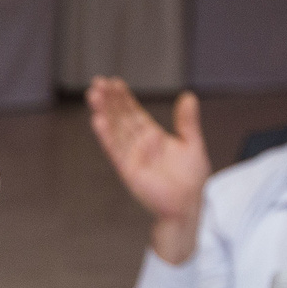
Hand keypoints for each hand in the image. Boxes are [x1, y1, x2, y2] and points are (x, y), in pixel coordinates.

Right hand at [87, 78, 208, 265]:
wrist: (188, 205)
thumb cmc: (191, 179)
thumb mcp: (192, 143)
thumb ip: (187, 121)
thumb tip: (188, 96)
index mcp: (152, 137)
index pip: (134, 113)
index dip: (123, 98)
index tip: (113, 82)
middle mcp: (139, 145)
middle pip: (120, 118)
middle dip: (109, 101)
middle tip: (97, 83)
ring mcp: (132, 157)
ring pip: (115, 130)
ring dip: (104, 112)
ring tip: (94, 95)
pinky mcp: (129, 171)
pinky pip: (116, 150)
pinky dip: (107, 136)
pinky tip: (98, 121)